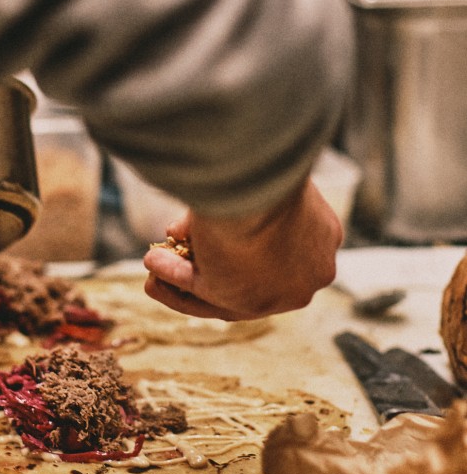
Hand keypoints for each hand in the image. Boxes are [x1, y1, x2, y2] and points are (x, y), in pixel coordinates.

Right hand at [143, 178, 342, 320]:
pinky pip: (202, 291)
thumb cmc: (262, 171)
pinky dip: (173, 278)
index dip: (241, 248)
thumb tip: (204, 210)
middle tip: (176, 255)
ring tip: (153, 262)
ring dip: (183, 277)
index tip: (212, 240)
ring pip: (224, 291)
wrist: (259, 186)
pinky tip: (152, 263)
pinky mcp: (244, 301)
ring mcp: (278, 293)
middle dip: (208, 265)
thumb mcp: (255, 180)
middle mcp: (306, 275)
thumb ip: (239, 201)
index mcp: (321, 241)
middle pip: (251, 277)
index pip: (280, 253)